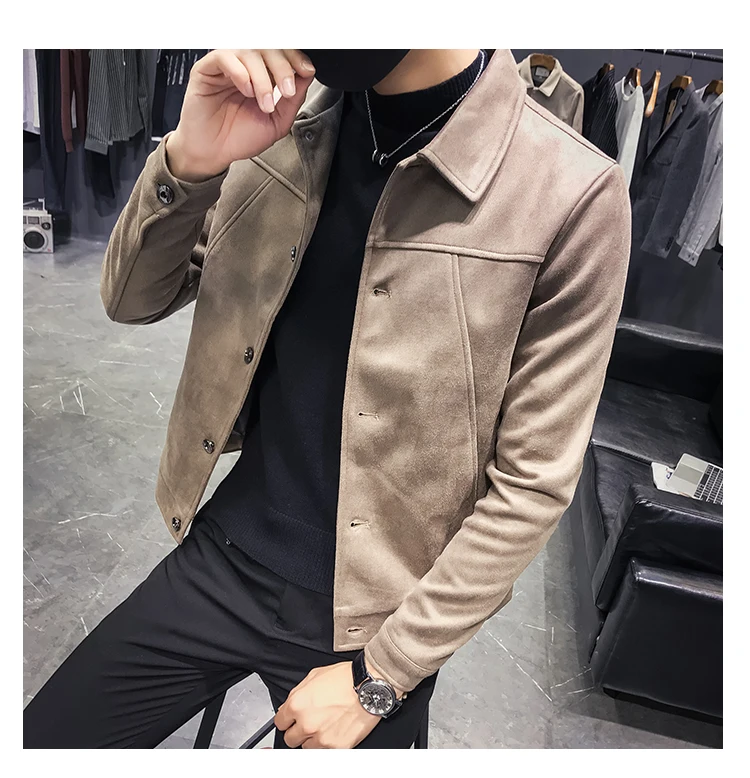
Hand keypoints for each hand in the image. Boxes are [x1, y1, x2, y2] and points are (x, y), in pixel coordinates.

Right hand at [165, 49, 315, 181]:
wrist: (213, 154)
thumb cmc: (238, 138)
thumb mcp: (276, 123)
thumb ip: (293, 100)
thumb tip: (307, 76)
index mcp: (262, 75)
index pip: (280, 53)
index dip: (295, 57)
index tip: (306, 71)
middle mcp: (244, 67)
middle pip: (267, 47)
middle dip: (282, 67)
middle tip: (287, 90)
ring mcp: (225, 67)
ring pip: (248, 51)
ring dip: (262, 76)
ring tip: (264, 102)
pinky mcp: (205, 70)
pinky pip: (223, 57)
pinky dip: (240, 72)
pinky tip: (246, 90)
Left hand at [274, 660, 400, 748]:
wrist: (369, 687)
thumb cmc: (345, 679)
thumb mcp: (315, 676)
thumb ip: (297, 693)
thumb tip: (288, 706)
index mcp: (297, 704)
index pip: (280, 723)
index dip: (287, 719)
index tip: (292, 719)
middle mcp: (306, 723)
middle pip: (290, 739)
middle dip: (298, 731)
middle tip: (310, 722)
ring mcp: (320, 737)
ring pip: (306, 748)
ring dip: (312, 739)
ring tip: (325, 725)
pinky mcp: (335, 747)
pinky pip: (323, 752)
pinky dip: (327, 744)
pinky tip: (334, 730)